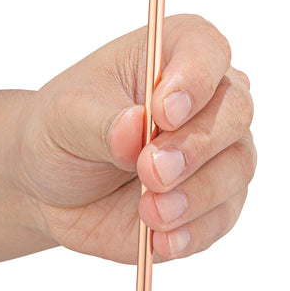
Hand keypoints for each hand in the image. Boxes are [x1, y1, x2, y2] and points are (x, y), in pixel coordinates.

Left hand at [13, 14, 255, 263]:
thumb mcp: (64, 117)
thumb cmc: (62, 131)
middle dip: (196, 146)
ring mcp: (215, 153)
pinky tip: (163, 240)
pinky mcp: (212, 202)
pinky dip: (196, 231)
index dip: (195, 79)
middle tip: (151, 171)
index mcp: (172, 54)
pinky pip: (223, 217)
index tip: (162, 113)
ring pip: (237, 168)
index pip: (207, 50)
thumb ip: (101, 123)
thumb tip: (135, 131)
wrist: (52, 186)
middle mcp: (207, 100)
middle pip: (236, 111)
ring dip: (196, 194)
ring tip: (149, 212)